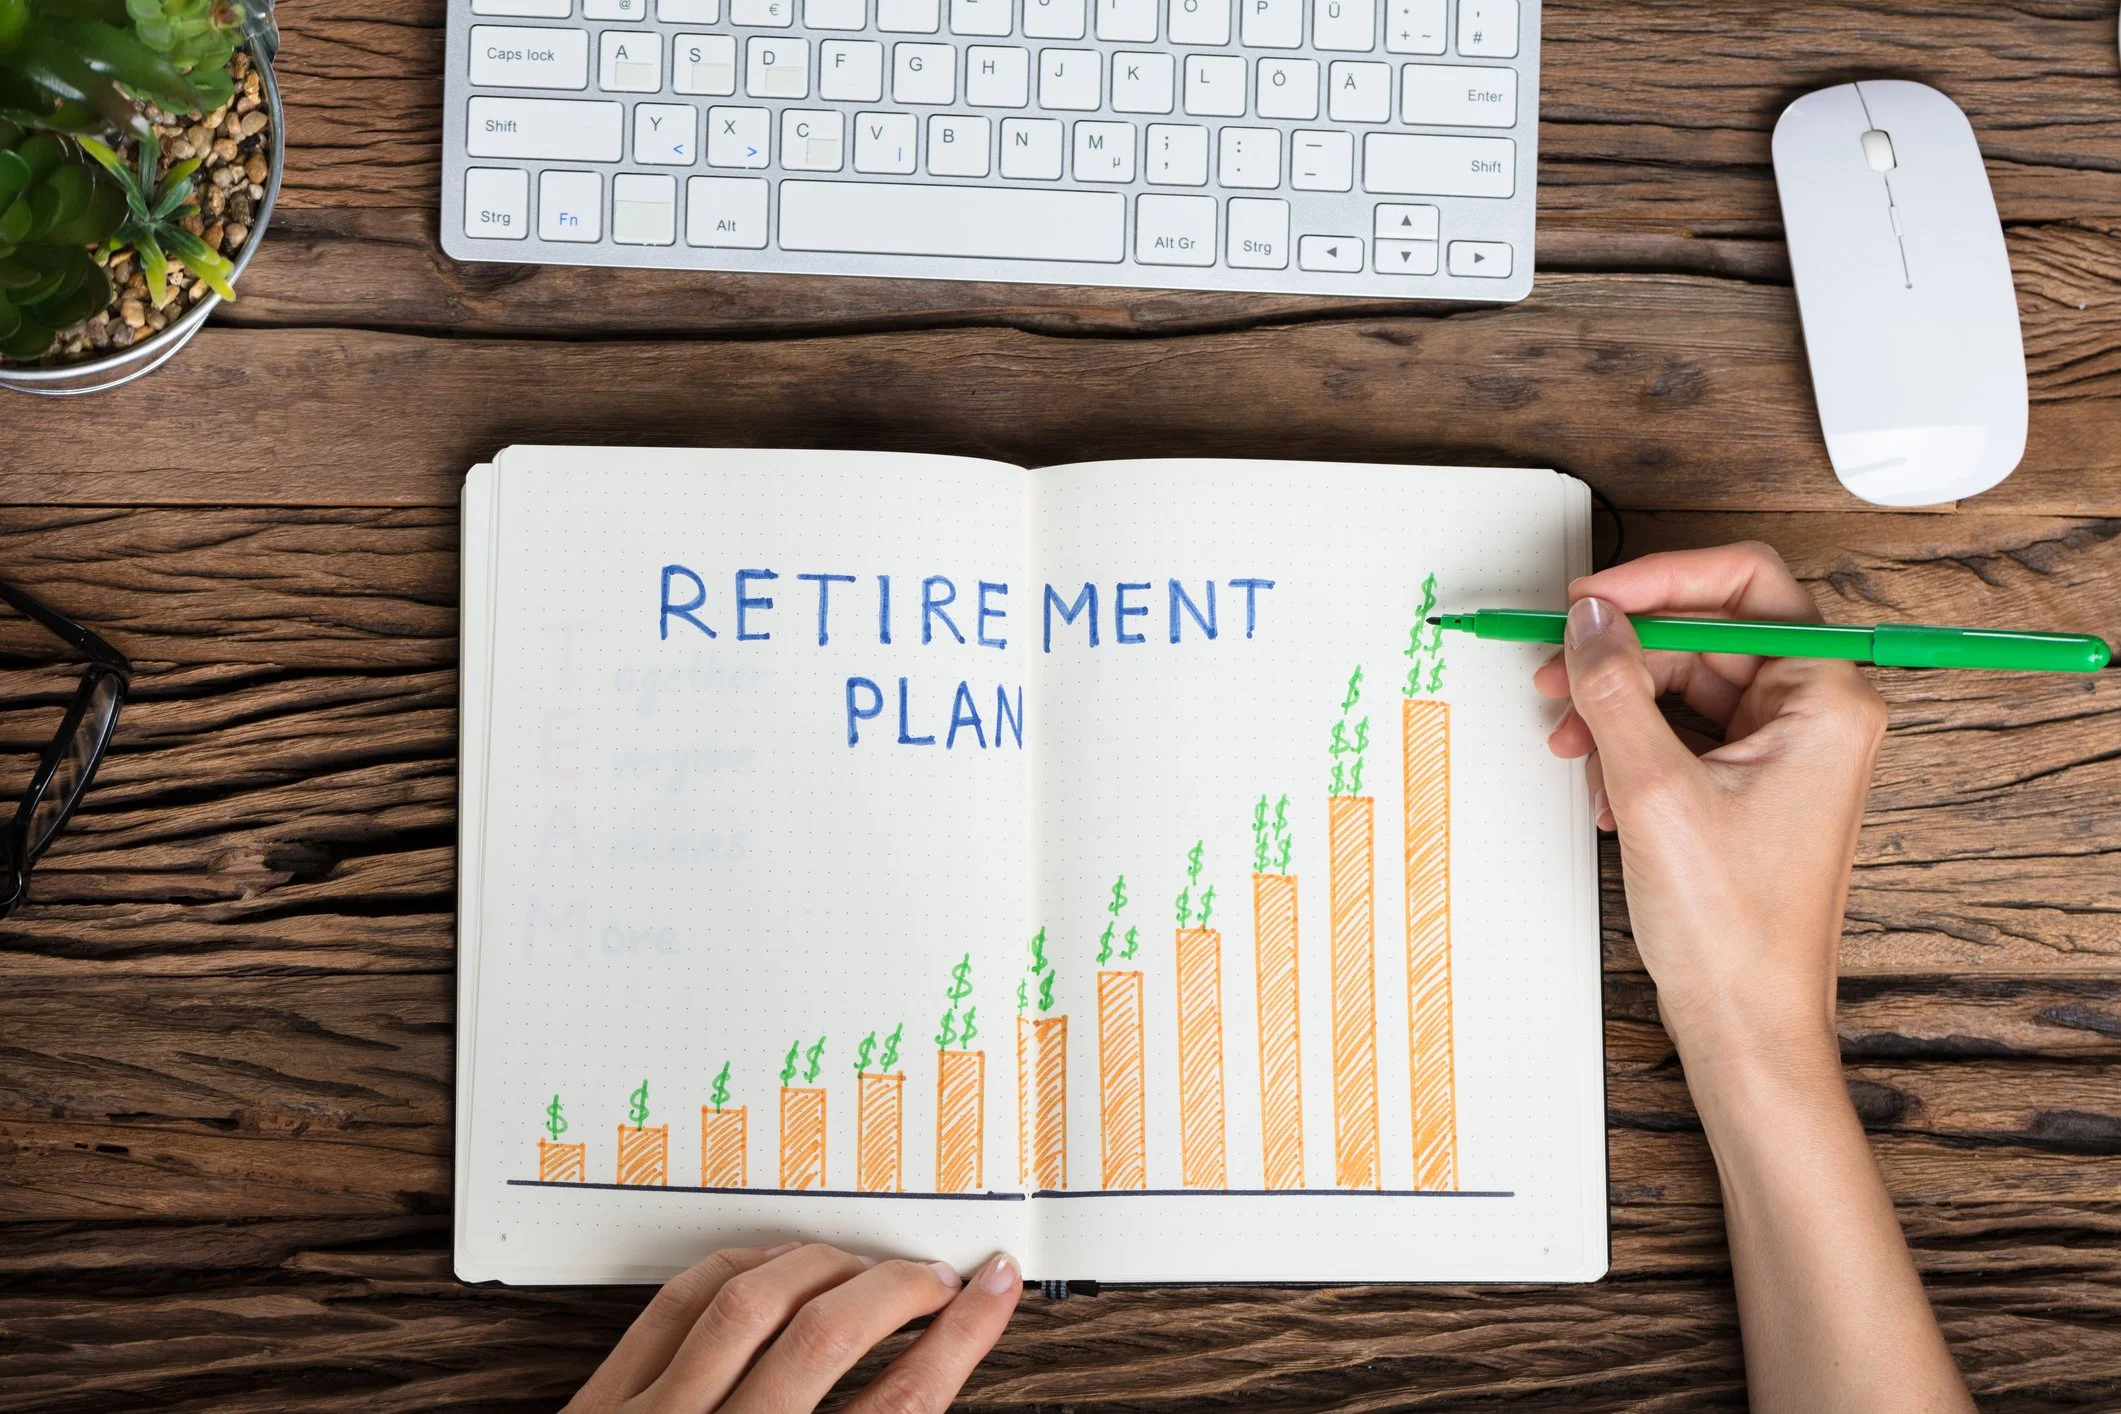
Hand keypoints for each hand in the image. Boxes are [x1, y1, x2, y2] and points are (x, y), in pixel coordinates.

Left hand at [566, 1243, 1021, 1413]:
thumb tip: (922, 1384)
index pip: (897, 1411)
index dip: (959, 1341)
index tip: (991, 1295)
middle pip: (827, 1341)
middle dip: (899, 1290)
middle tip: (938, 1279)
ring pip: (751, 1304)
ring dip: (825, 1268)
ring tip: (866, 1266)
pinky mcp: (601, 1404)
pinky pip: (677, 1303)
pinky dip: (739, 1268)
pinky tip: (778, 1265)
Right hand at [1533, 542, 1886, 1070]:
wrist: (1746, 1024)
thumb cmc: (1735, 930)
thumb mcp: (1653, 790)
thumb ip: (1616, 688)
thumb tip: (1589, 621)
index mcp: (1826, 700)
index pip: (1744, 583)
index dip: (1659, 579)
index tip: (1592, 601)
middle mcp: (1816, 714)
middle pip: (1704, 632)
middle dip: (1623, 656)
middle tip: (1556, 676)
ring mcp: (1785, 749)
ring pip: (1685, 682)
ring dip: (1620, 707)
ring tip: (1576, 747)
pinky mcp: (1752, 782)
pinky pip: (1683, 730)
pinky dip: (1634, 747)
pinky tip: (1606, 791)